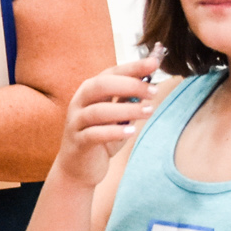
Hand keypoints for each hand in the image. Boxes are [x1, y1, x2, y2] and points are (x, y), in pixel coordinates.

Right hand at [52, 47, 164, 187]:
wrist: (79, 167)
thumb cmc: (101, 137)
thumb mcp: (118, 116)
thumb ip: (129, 100)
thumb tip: (151, 84)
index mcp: (90, 91)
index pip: (110, 72)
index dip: (132, 67)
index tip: (154, 63)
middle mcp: (79, 102)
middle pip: (100, 85)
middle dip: (129, 85)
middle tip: (154, 91)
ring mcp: (76, 122)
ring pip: (98, 110)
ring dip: (126, 109)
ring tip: (148, 111)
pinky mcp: (78, 142)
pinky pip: (94, 134)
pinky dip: (114, 132)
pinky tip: (131, 131)